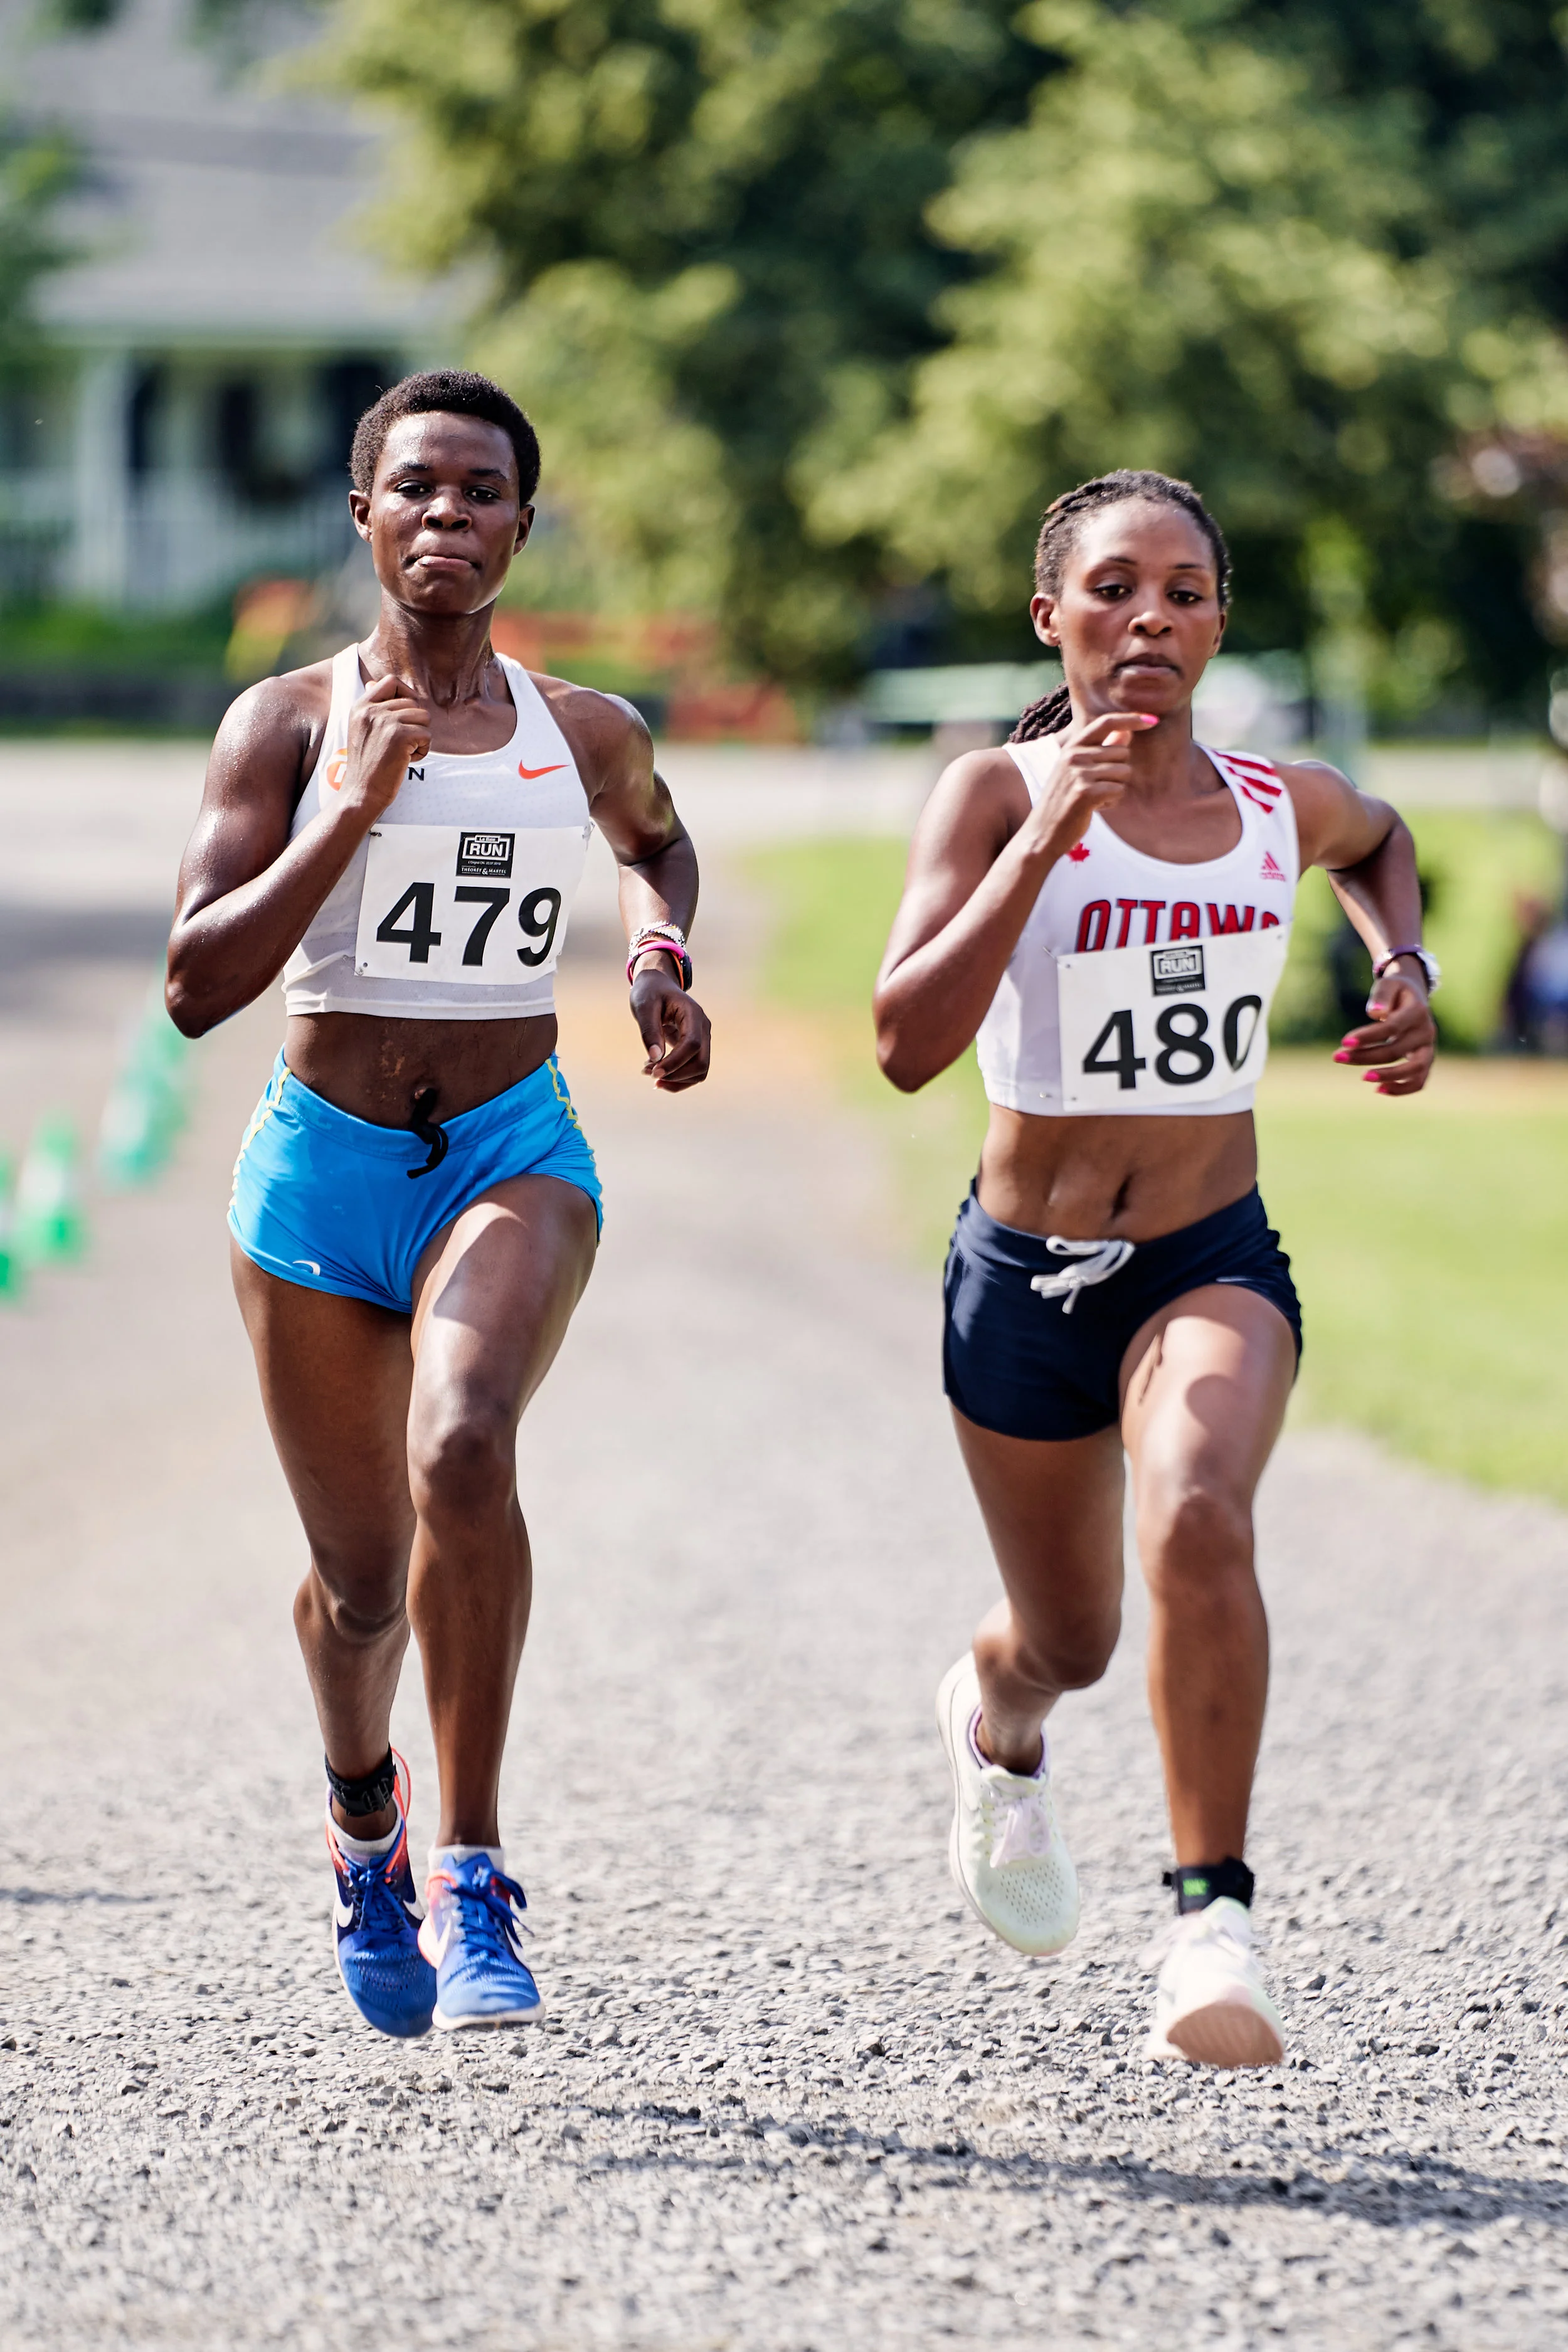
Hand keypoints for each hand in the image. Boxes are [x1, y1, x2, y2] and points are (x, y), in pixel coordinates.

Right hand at [341, 673, 431, 815]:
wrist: (361, 792)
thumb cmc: (365, 765)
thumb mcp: (360, 729)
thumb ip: (370, 707)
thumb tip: (373, 683)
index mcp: (361, 706)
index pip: (391, 682)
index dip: (406, 694)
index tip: (406, 715)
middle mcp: (371, 710)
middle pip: (413, 702)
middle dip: (414, 724)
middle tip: (400, 745)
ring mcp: (385, 721)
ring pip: (424, 717)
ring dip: (419, 737)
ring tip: (402, 752)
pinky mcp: (400, 736)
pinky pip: (427, 736)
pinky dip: (422, 751)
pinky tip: (406, 761)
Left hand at [630, 957, 710, 1089]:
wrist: (658, 986)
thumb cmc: (650, 993)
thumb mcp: (643, 1006)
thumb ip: (649, 1030)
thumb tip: (655, 1058)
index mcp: (693, 1014)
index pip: (692, 1045)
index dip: (674, 1062)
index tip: (652, 1071)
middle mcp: (703, 1028)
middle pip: (701, 1063)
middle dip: (676, 1075)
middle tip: (648, 1073)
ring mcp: (702, 1039)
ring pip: (700, 1071)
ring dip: (676, 1080)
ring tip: (649, 1073)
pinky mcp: (696, 1048)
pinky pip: (693, 1071)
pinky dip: (678, 1079)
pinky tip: (658, 1076)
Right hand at [1023, 710, 1158, 863]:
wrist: (1042, 832)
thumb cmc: (1064, 801)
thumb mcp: (1079, 771)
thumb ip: (1103, 749)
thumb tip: (1127, 731)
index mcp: (1072, 747)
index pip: (1106, 722)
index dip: (1131, 718)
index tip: (1152, 719)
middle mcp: (1074, 755)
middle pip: (1122, 753)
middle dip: (1118, 772)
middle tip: (1097, 788)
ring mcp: (1079, 773)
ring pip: (1124, 772)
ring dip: (1115, 789)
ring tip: (1094, 798)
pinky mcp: (1085, 793)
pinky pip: (1119, 790)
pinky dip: (1112, 802)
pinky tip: (1095, 808)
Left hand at [1333, 963, 1435, 1095]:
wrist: (1415, 998)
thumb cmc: (1396, 992)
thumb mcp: (1388, 985)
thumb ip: (1381, 996)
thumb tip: (1375, 1013)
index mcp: (1417, 1011)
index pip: (1392, 1027)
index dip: (1368, 1036)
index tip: (1344, 1042)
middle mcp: (1426, 1031)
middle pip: (1396, 1050)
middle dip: (1365, 1056)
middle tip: (1337, 1057)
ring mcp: (1429, 1048)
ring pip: (1414, 1070)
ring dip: (1388, 1076)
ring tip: (1363, 1077)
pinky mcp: (1426, 1061)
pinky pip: (1419, 1081)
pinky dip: (1401, 1089)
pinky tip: (1378, 1089)